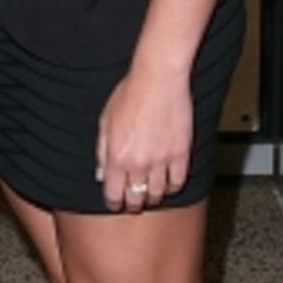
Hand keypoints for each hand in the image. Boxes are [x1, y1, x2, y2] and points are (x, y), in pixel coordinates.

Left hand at [95, 64, 191, 211]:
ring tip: (151, 191)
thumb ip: (101, 151)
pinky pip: (178, 182)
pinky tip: (168, 181)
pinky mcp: (181, 153)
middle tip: (134, 200)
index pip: (113, 194)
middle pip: (136, 199)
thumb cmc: (130, 93)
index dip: (113, 203)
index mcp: (116, 155)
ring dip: (153, 196)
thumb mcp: (105, 121)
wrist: (158, 79)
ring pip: (158, 194)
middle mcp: (138, 162)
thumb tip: (101, 175)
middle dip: (133, 202)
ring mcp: (161, 159)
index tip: (115, 203)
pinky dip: (172, 186)